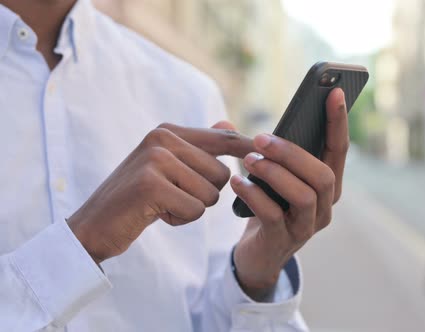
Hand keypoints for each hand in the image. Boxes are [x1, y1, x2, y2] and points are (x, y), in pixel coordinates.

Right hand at [68, 122, 252, 263]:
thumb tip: (228, 123)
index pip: (222, 137)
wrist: (94, 225)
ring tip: (162, 203)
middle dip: (204, 194)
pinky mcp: (151, 184)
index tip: (268, 150)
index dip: (247, 147)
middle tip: (172, 195)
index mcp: (168, 131)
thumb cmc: (137, 197)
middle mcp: (162, 138)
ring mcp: (155, 159)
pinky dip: (181, 218)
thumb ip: (198, 147)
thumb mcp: (167, 167)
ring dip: (192, 207)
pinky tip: (157, 214)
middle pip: (221, 173)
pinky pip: (195, 209)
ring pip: (211, 193)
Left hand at [230, 88, 348, 299]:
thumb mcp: (264, 177)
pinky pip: (273, 215)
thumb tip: (223, 123)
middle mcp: (325, 206)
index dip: (338, 122)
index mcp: (326, 185)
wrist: (257, 254)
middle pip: (323, 175)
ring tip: (249, 159)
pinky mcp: (283, 240)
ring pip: (303, 196)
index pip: (338, 150)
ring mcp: (306, 226)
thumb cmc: (267, 207)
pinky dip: (254, 195)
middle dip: (293, 153)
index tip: (333, 92)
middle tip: (261, 137)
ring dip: (274, 173)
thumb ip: (249, 150)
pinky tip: (237, 182)